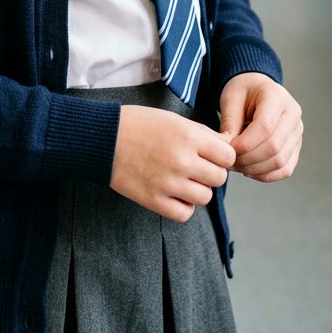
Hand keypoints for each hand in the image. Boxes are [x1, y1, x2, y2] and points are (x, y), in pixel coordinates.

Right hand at [110, 105, 235, 221]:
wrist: (103, 138)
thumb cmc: (138, 124)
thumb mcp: (173, 119)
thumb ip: (203, 134)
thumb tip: (227, 147)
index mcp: (188, 136)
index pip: (228, 156)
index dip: (222, 156)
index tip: (212, 155)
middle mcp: (182, 160)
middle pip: (219, 178)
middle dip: (211, 173)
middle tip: (196, 167)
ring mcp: (168, 183)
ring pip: (205, 197)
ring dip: (197, 189)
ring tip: (182, 179)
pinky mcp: (154, 201)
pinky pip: (185, 214)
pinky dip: (183, 206)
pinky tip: (174, 193)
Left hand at [219, 73, 302, 181]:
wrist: (256, 89)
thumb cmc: (242, 91)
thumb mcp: (230, 98)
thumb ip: (229, 123)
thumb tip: (228, 151)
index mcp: (277, 96)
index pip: (265, 127)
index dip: (245, 143)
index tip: (228, 150)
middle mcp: (293, 114)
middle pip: (274, 147)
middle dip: (248, 159)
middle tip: (229, 161)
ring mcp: (297, 132)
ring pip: (280, 161)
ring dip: (255, 169)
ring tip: (236, 165)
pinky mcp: (296, 147)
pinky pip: (285, 169)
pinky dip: (266, 175)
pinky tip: (248, 170)